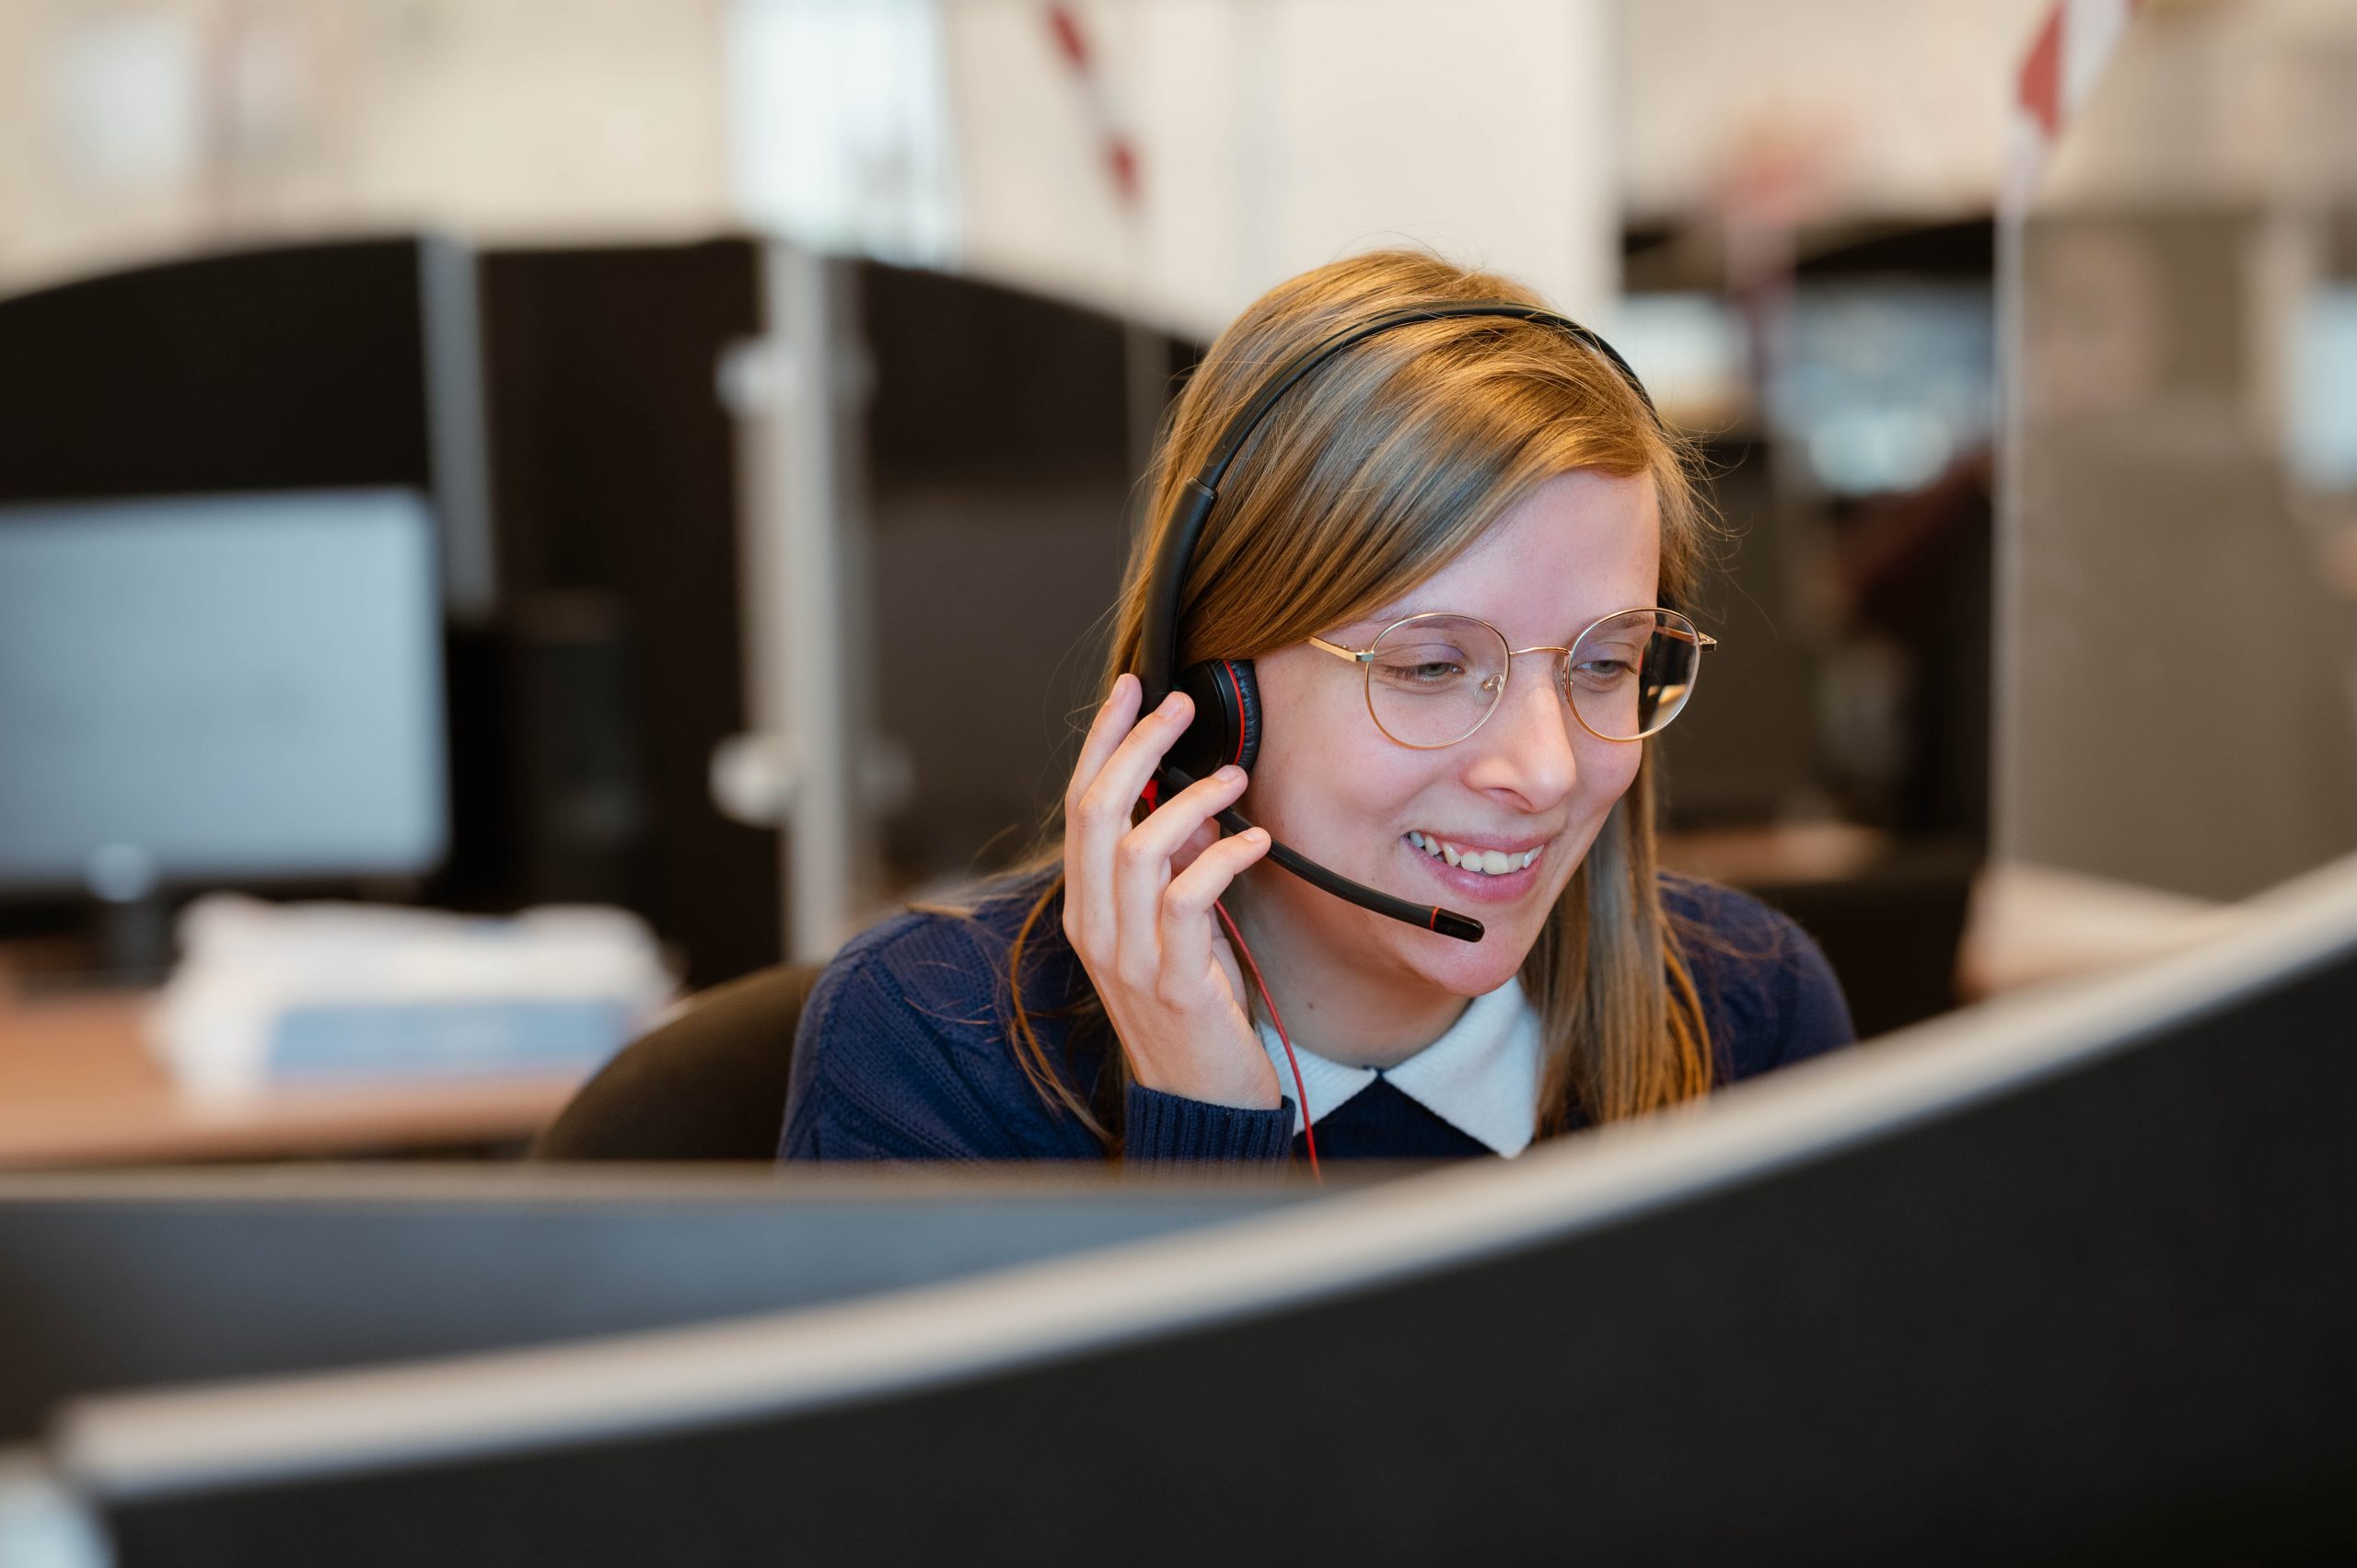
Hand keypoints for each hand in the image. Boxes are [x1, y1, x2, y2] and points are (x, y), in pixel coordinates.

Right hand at [1062, 673, 1280, 1109]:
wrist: (1200, 1102)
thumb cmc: (1191, 1013)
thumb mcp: (1174, 930)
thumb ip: (1170, 868)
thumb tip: (1185, 801)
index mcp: (1087, 909)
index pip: (1080, 805)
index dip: (1103, 741)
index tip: (1133, 689)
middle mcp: (1097, 928)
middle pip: (1097, 812)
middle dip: (1136, 747)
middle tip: (1181, 708)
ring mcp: (1130, 958)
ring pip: (1138, 849)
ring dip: (1189, 800)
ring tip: (1235, 779)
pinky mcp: (1175, 984)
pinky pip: (1187, 900)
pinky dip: (1222, 859)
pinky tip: (1256, 842)